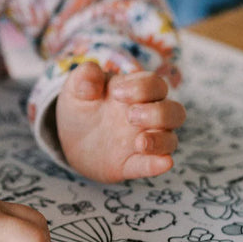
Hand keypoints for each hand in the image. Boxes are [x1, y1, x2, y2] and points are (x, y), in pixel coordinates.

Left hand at [56, 63, 185, 182]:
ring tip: (139, 142)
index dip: (142, 87)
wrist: (68, 138)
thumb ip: (84, 76)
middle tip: (130, 116)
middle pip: (174, 111)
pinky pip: (151, 165)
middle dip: (158, 113)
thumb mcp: (76, 87)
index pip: (155, 84)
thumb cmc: (80, 106)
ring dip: (160, 140)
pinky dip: (157, 165)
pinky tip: (162, 163)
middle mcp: (148, 115)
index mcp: (136, 91)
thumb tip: (91, 75)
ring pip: (170, 139)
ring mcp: (143, 140)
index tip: (116, 93)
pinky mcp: (132, 163)